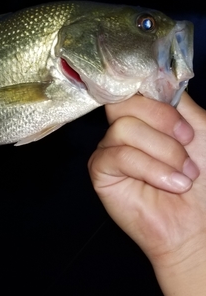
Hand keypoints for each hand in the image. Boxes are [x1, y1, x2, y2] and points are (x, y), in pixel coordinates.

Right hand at [88, 93, 205, 268]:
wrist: (200, 221)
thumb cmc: (205, 179)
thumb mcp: (201, 128)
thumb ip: (177, 101)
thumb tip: (155, 75)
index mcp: (147, 114)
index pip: (134, 86)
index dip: (148, 86)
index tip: (172, 103)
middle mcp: (126, 127)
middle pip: (126, 101)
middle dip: (162, 120)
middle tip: (188, 142)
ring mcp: (111, 148)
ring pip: (124, 128)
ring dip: (163, 151)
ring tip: (184, 174)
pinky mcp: (101, 171)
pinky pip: (117, 155)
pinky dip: (149, 168)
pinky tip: (170, 184)